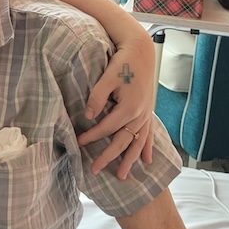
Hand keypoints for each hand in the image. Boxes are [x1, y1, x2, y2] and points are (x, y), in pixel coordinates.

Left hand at [78, 34, 155, 178]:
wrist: (141, 52)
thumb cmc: (122, 63)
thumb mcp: (107, 77)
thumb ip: (97, 97)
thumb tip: (88, 115)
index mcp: (129, 108)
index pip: (107, 128)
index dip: (92, 137)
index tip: (79, 143)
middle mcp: (140, 115)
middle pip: (123, 142)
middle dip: (109, 157)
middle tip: (95, 170)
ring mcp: (146, 115)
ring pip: (137, 143)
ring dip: (129, 160)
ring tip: (122, 176)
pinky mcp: (148, 112)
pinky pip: (149, 135)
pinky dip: (147, 148)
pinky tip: (146, 161)